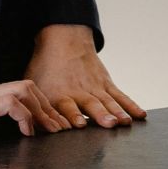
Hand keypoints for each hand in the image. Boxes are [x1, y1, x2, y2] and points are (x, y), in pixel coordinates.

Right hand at [0, 82, 68, 141]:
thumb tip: (7, 141)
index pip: (22, 90)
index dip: (42, 105)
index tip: (53, 124)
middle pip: (29, 86)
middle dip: (49, 106)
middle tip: (61, 127)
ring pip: (24, 89)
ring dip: (42, 109)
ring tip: (50, 129)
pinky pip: (10, 103)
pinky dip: (25, 116)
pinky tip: (27, 131)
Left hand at [24, 24, 145, 128]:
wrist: (64, 41)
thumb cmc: (45, 67)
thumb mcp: (34, 84)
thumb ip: (34, 106)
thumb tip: (28, 128)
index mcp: (60, 94)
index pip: (66, 106)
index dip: (72, 115)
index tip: (78, 124)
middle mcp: (80, 92)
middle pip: (92, 105)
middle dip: (101, 115)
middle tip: (110, 124)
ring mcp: (95, 87)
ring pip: (109, 101)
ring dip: (117, 112)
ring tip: (125, 122)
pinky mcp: (106, 84)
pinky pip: (120, 96)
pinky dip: (130, 105)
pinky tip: (139, 115)